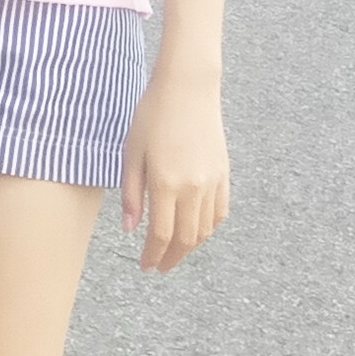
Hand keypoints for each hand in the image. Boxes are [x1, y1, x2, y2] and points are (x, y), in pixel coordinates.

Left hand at [122, 56, 230, 269]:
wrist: (188, 88)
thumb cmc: (152, 115)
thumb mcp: (132, 152)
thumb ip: (132, 194)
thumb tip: (131, 229)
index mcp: (166, 183)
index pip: (161, 235)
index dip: (152, 255)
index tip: (145, 266)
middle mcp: (193, 188)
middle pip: (186, 239)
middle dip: (171, 258)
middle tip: (158, 266)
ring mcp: (212, 182)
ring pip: (205, 230)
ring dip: (190, 247)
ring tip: (174, 252)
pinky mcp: (224, 174)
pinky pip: (220, 212)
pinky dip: (209, 228)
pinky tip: (196, 232)